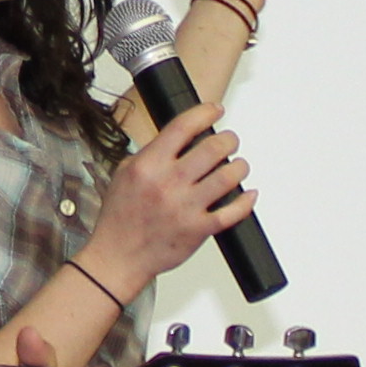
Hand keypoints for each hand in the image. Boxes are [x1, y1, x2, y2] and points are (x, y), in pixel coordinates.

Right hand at [90, 99, 253, 292]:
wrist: (118, 256)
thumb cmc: (120, 219)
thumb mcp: (125, 174)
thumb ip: (150, 154)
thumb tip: (177, 137)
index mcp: (149, 166)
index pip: (183, 127)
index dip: (205, 112)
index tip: (215, 110)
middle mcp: (169, 184)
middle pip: (213, 148)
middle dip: (228, 140)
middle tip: (230, 141)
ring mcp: (186, 207)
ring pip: (228, 176)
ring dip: (239, 167)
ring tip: (238, 166)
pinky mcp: (198, 229)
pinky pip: (232, 212)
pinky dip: (245, 201)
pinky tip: (247, 195)